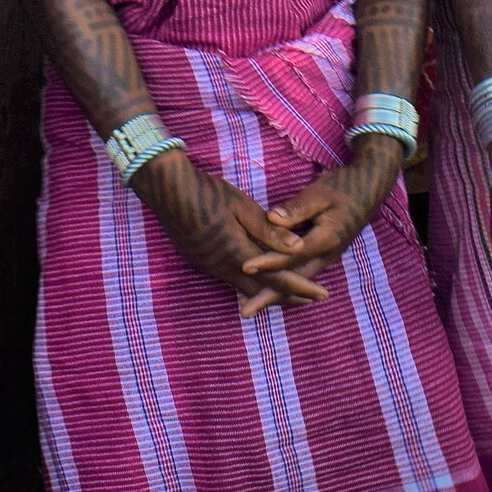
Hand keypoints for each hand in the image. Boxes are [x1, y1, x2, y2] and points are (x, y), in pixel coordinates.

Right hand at [131, 150, 326, 313]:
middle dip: (288, 296)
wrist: (168, 191)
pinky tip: (256, 276)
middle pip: (262, 291)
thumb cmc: (208, 194)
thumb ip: (270, 232)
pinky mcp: (200, 262)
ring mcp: (209, 267)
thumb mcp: (243, 207)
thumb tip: (299, 248)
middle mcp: (224, 268)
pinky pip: (229, 278)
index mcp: (239, 253)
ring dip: (267, 290)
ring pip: (244, 287)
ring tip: (289, 291)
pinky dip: (248, 281)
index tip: (323, 294)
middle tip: (311, 299)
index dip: (302, 287)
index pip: (278, 278)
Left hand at [249, 138, 404, 317]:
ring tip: (250, 305)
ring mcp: (326, 257)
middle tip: (245, 312)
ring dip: (275, 293)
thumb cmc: (344, 187)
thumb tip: (271, 218)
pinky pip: (301, 273)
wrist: (369, 188)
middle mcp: (327, 255)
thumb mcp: (319, 193)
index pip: (292, 256)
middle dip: (269, 296)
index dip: (267, 262)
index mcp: (326, 240)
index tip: (245, 268)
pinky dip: (284, 283)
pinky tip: (268, 287)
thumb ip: (296, 208)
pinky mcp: (323, 254)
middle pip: (294, 280)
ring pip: (297, 281)